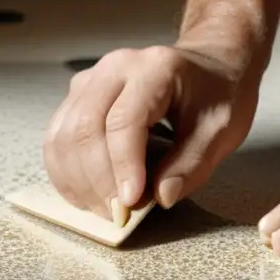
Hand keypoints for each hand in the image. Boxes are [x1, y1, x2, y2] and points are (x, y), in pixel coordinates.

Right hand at [43, 45, 257, 223]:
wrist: (211, 64)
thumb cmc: (218, 94)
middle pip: (85, 128)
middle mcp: (115, 68)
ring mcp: (91, 80)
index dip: (123, 167)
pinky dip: (66, 172)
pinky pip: (57, 137)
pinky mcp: (79, 95)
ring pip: (63, 135)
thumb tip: (161, 197)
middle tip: (119, 215)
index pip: (124, 121)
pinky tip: (87, 195)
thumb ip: (192, 164)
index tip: (131, 204)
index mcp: (155, 69)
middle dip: (97, 180)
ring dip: (77, 180)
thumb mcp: (222, 130)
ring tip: (106, 209)